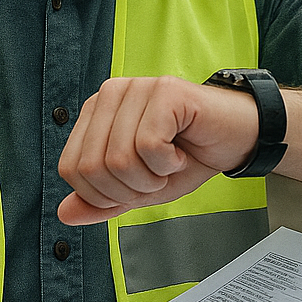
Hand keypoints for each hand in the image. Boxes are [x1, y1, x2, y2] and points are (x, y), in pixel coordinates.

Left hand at [57, 75, 258, 224]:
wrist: (235, 140)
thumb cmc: (189, 156)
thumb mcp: (139, 188)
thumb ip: (102, 200)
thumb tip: (65, 213)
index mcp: (96, 113)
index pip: (71, 168)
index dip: (103, 195)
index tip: (135, 186)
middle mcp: (111, 94)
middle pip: (93, 167)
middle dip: (129, 189)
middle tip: (156, 176)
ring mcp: (137, 88)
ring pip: (119, 159)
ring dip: (151, 178)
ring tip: (169, 163)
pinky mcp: (165, 91)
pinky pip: (149, 145)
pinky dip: (167, 163)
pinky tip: (180, 151)